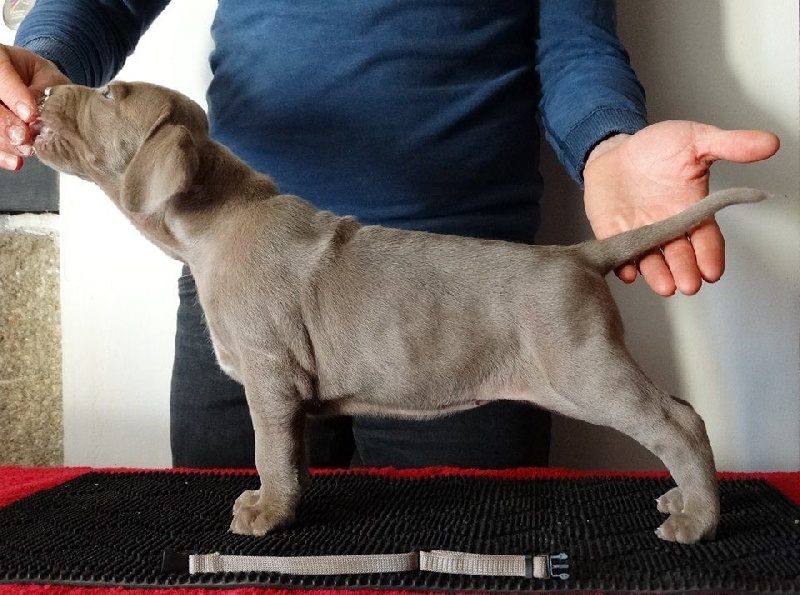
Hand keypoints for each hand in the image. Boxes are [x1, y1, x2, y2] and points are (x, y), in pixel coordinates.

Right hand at [0, 44, 69, 169]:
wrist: (37, 86)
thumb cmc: (42, 78)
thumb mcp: (49, 77)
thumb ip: (44, 90)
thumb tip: (38, 113)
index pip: (1, 75)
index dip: (14, 96)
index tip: (30, 115)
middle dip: (6, 124)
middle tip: (25, 137)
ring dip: (5, 142)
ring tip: (25, 150)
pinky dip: (1, 154)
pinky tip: (15, 162)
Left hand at [583, 121, 778, 295]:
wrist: (615, 148)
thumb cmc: (657, 147)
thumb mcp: (696, 140)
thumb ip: (730, 145)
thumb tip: (769, 143)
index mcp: (691, 211)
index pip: (706, 239)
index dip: (710, 256)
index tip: (713, 271)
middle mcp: (667, 228)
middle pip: (680, 256)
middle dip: (685, 272)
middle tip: (689, 285)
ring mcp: (639, 233)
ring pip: (651, 261)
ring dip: (658, 275)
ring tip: (665, 286)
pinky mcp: (612, 233)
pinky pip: (618, 253)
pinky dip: (623, 265)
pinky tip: (627, 272)